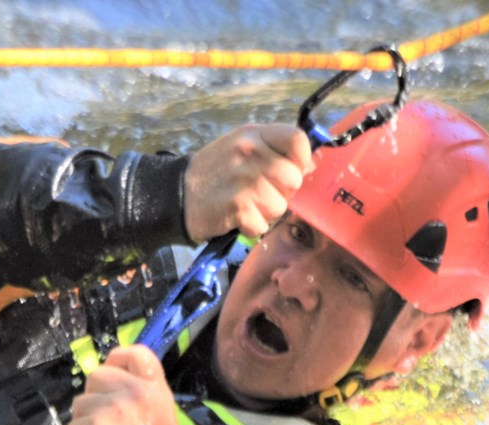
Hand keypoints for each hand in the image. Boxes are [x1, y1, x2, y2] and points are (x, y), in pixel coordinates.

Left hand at [66, 345, 179, 424]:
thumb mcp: (159, 416)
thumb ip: (139, 395)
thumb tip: (110, 381)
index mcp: (155, 389)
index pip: (136, 353)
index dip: (117, 358)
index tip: (111, 371)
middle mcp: (136, 392)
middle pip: (98, 374)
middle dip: (93, 396)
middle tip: (102, 418)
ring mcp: (114, 407)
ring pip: (81, 401)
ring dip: (83, 420)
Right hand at [183, 123, 313, 241]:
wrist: (175, 194)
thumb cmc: (213, 171)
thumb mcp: (242, 147)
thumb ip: (275, 150)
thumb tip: (312, 163)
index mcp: (253, 135)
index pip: (298, 140)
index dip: (301, 159)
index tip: (290, 170)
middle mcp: (251, 154)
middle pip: (293, 179)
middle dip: (281, 192)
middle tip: (259, 192)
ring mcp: (245, 181)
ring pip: (280, 206)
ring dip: (265, 212)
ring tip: (244, 205)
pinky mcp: (238, 208)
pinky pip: (263, 224)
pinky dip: (251, 226)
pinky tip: (236, 216)